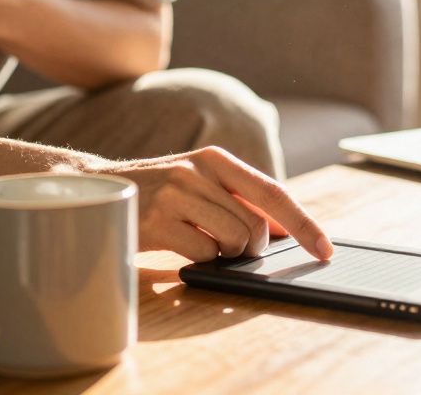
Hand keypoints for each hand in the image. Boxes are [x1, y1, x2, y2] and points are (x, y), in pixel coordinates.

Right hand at [102, 146, 334, 261]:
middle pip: (256, 225)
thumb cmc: (157, 195)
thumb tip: (284, 231)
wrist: (94, 191)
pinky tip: (178, 248)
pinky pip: (203, 254)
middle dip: (252, 248)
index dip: (304, 224)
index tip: (325, 250)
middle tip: (229, 248)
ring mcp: (175, 194)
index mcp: (216, 160)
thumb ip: (238, 200)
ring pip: (234, 240)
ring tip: (200, 244)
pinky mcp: (156, 220)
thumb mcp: (199, 185)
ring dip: (226, 255)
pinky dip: (199, 261)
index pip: (273, 193)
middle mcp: (198, 171)